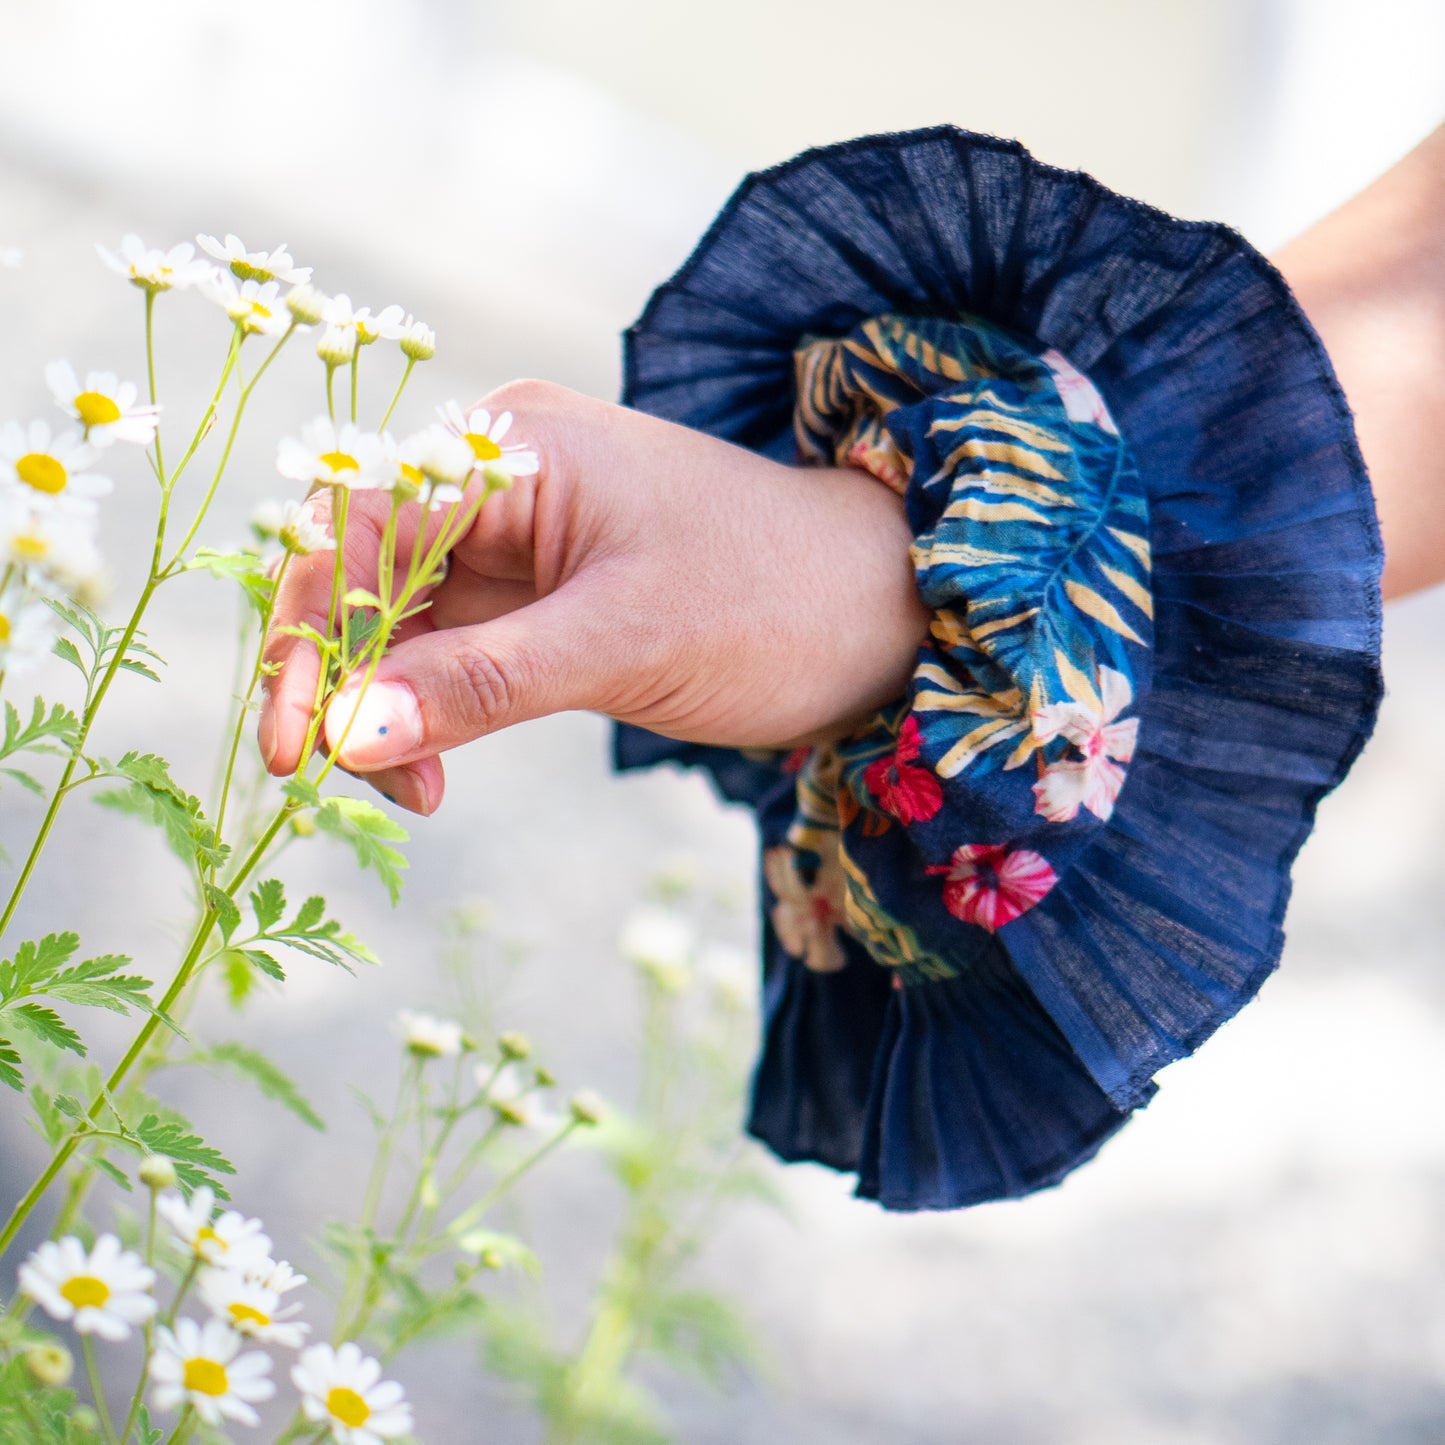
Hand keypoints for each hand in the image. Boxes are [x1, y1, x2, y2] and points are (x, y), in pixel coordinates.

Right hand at [258, 380, 929, 813]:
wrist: (881, 615)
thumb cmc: (775, 601)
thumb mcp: (627, 644)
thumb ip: (483, 683)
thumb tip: (344, 733)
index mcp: (513, 449)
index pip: (356, 528)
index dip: (308, 633)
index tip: (298, 746)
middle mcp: (500, 479)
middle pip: (361, 572)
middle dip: (339, 675)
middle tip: (343, 781)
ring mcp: (519, 541)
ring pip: (398, 621)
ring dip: (382, 706)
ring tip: (413, 792)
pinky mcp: (542, 598)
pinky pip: (449, 650)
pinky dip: (428, 710)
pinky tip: (433, 770)